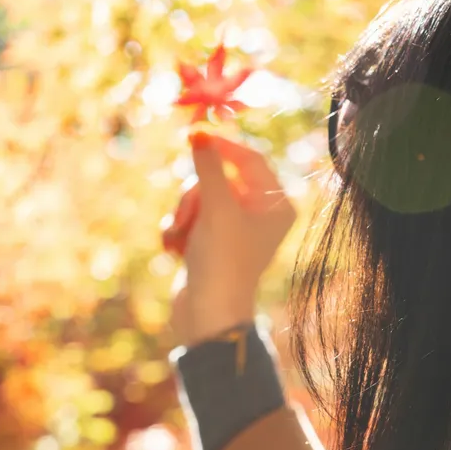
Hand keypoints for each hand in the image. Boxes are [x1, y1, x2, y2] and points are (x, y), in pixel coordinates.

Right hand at [162, 131, 296, 345]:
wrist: (207, 315)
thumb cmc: (222, 261)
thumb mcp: (216, 208)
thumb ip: (208, 167)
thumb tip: (198, 133)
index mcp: (276, 204)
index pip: (250, 158)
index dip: (222, 147)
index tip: (194, 136)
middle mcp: (259, 213)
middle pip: (219, 177)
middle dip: (195, 194)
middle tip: (188, 215)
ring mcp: (234, 228)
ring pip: (199, 195)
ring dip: (183, 213)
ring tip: (180, 237)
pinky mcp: (211, 240)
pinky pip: (189, 216)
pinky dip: (179, 229)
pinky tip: (174, 249)